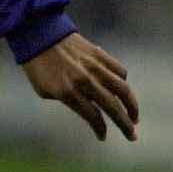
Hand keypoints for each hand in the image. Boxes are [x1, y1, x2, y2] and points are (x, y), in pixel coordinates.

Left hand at [22, 32, 138, 140]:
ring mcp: (94, 66)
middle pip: (111, 107)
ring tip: (135, 118)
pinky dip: (123, 82)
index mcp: (67, 92)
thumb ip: (68, 100)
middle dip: (124, 124)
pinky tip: (122, 92)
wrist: (38, 34)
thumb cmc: (37, 67)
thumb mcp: (45, 90)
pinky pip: (118, 71)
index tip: (102, 137)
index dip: (99, 129)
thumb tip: (89, 107)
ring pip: (122, 89)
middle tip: (132, 136)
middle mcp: (83, 80)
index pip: (92, 116)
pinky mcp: (99, 54)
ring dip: (132, 106)